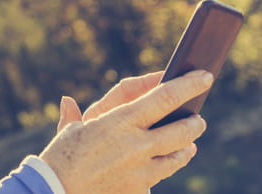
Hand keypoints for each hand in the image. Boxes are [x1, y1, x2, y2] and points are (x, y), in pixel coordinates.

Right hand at [42, 70, 212, 193]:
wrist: (57, 192)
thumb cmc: (60, 157)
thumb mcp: (69, 131)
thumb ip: (76, 115)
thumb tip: (67, 101)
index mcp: (121, 120)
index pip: (166, 97)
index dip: (189, 85)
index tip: (204, 77)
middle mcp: (137, 144)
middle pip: (183, 129)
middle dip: (195, 122)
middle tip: (197, 118)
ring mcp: (142, 170)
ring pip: (179, 156)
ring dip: (186, 147)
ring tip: (188, 144)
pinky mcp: (141, 190)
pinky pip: (161, 176)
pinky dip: (163, 168)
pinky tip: (164, 165)